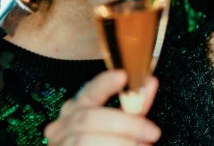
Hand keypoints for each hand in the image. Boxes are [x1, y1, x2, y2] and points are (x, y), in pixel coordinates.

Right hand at [45, 71, 160, 145]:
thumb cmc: (106, 141)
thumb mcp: (122, 123)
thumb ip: (135, 106)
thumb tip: (150, 82)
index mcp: (76, 108)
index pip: (88, 90)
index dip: (105, 83)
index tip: (123, 75)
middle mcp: (62, 123)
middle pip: (90, 118)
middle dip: (126, 124)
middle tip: (153, 132)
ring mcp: (60, 142)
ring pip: (85, 139)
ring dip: (119, 142)